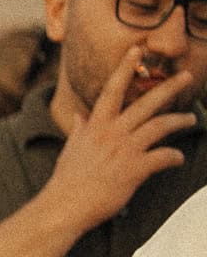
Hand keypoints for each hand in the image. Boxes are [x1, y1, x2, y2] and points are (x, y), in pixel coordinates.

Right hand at [43, 47, 193, 233]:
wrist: (64, 206)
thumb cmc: (67, 181)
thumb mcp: (70, 149)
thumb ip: (79, 130)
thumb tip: (78, 117)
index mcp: (95, 126)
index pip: (112, 89)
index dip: (125, 68)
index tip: (136, 49)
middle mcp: (111, 133)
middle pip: (146, 102)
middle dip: (169, 87)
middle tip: (187, 75)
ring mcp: (124, 150)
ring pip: (161, 125)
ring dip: (180, 120)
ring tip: (192, 118)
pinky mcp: (135, 169)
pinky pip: (164, 156)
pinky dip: (174, 156)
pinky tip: (178, 158)